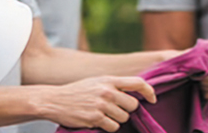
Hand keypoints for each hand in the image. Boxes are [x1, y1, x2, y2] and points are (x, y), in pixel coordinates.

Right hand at [40, 76, 156, 131]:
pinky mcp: (95, 118)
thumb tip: (134, 95)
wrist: (54, 100)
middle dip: (127, 110)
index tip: (153, 99)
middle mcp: (107, 91)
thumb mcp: (96, 82)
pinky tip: (97, 121)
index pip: (137, 83)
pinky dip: (108, 127)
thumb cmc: (77, 92)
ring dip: (116, 120)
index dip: (149, 92)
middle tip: (114, 110)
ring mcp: (101, 105)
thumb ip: (114, 86)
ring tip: (103, 115)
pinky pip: (113, 127)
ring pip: (123, 118)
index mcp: (109, 80)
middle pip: (132, 105)